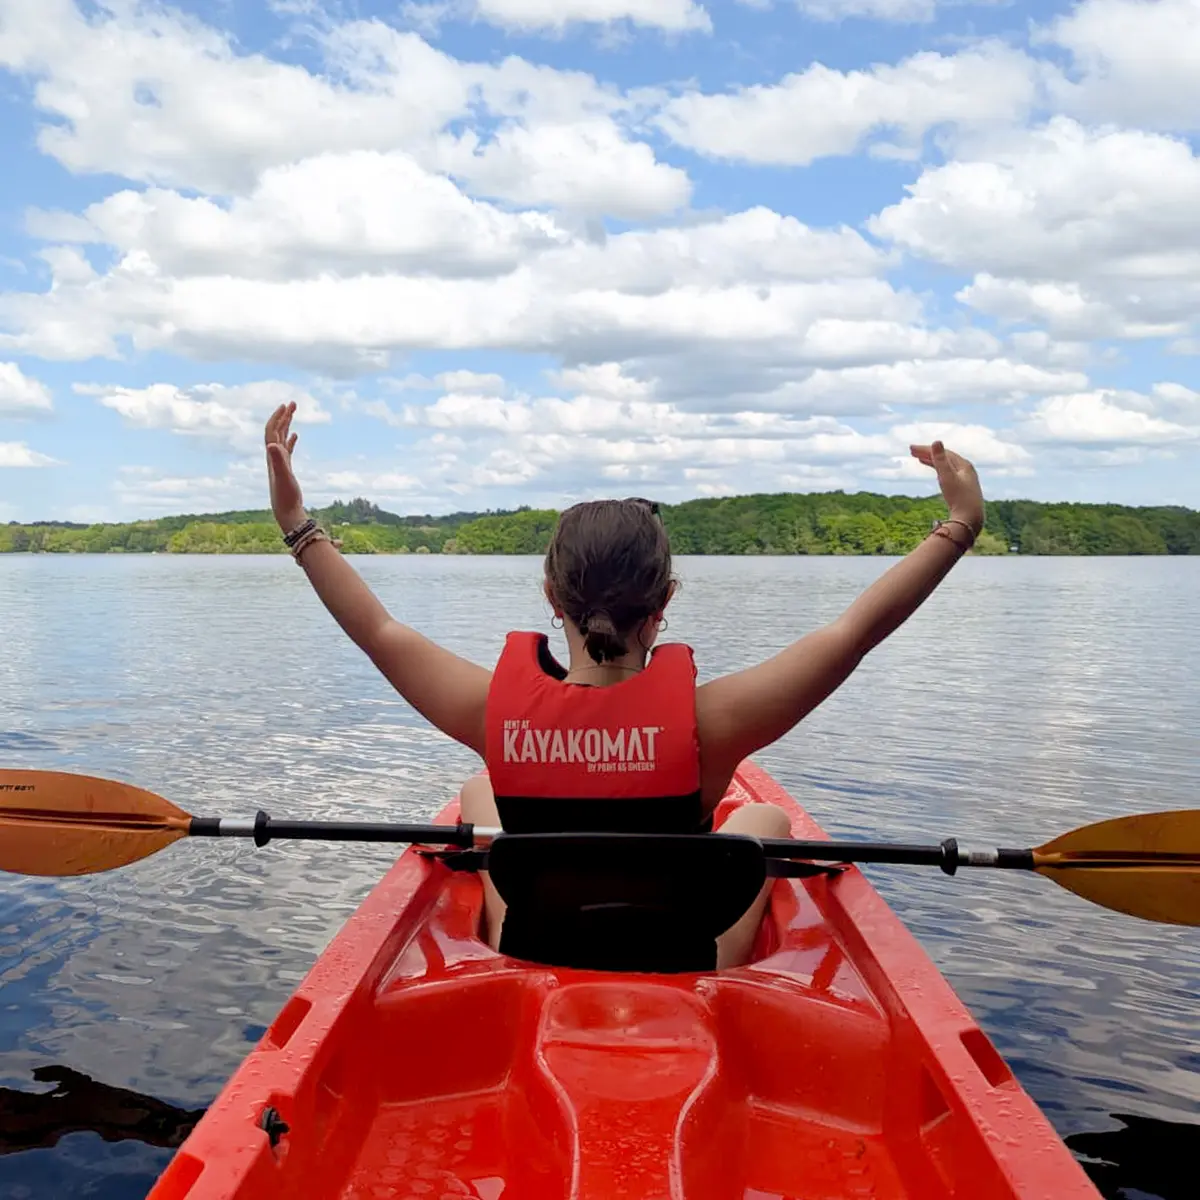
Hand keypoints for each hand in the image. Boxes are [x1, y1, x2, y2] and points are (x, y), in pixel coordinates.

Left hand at [265, 402, 305, 530]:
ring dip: (286, 425)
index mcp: (273, 456)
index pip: (272, 431)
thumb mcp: (283, 476)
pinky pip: (288, 450)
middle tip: (292, 403)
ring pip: (282, 438)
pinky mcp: (287, 469)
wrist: (286, 512)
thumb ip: (278, 460)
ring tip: (293, 412)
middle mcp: (274, 457)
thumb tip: (272, 444)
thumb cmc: (285, 496)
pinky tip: (295, 435)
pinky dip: (290, 440)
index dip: (277, 418)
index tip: (285, 405)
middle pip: (276, 431)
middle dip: (283, 416)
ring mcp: (280, 463)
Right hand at [909, 441, 984, 532]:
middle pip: (945, 458)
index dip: (927, 449)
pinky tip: (936, 473)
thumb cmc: (959, 498)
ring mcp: (965, 480)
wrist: (970, 519)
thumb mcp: (947, 477)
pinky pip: (949, 475)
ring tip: (920, 459)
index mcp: (964, 465)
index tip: (911, 449)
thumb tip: (936, 441)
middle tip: (911, 451)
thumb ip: (940, 459)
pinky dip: (940, 471)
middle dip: (928, 454)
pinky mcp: (963, 490)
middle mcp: (966, 470)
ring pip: (947, 467)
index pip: (943, 452)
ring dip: (933, 462)